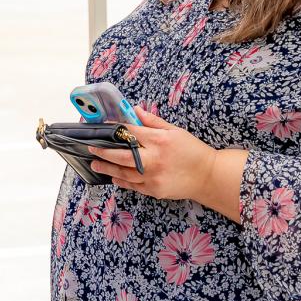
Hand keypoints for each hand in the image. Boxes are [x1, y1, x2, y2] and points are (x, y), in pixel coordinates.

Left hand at [88, 106, 217, 200]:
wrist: (208, 176)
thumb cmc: (192, 150)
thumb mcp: (175, 131)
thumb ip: (153, 121)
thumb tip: (135, 110)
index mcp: (159, 141)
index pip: (131, 133)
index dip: (115, 129)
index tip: (103, 127)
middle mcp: (154, 159)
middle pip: (122, 155)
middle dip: (104, 151)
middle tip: (91, 148)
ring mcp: (153, 177)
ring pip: (124, 173)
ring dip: (108, 168)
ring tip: (96, 163)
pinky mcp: (155, 190)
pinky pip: (133, 186)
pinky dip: (121, 181)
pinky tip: (113, 176)